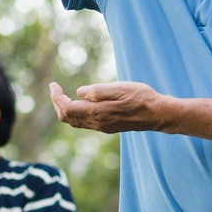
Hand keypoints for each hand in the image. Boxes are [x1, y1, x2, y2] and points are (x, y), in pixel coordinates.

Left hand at [49, 80, 177, 134]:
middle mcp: (97, 123)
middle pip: (67, 117)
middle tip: (55, 89)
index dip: (56, 97)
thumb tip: (79, 92)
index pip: (67, 108)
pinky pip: (83, 123)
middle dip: (57, 103)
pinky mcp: (107, 127)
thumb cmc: (142, 98)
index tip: (53, 85)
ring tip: (62, 95)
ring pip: (74, 122)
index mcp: (98, 112)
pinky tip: (78, 103)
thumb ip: (98, 91)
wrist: (158, 114)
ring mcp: (102, 127)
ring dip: (65, 109)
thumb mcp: (121, 88)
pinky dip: (75, 113)